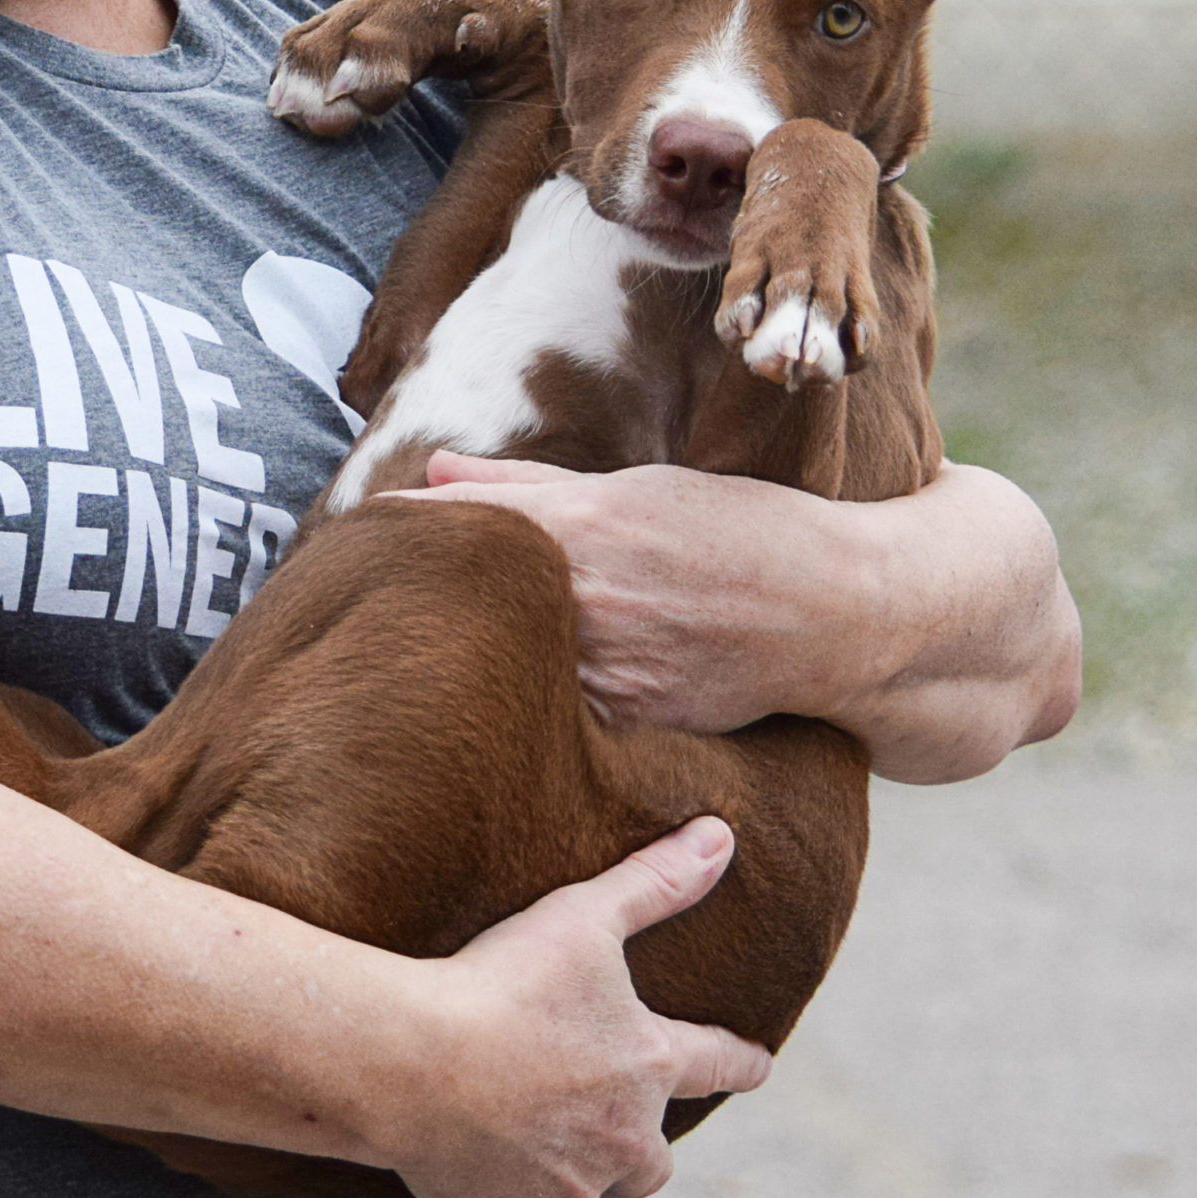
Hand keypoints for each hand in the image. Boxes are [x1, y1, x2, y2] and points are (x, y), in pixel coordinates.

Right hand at [387, 818, 770, 1197]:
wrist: (412, 1065)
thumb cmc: (500, 986)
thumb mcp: (582, 920)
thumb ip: (655, 882)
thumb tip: (724, 835)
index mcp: (647, 1067)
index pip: (717, 1062)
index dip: (740, 1060)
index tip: (758, 1063)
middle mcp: (621, 1143)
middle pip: (652, 1160)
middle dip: (639, 1143)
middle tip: (616, 1126)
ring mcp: (565, 1192)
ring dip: (570, 1178)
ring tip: (535, 1153)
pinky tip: (463, 1187)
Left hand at [389, 451, 1079, 781]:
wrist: (843, 613)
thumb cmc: (739, 532)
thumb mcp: (640, 490)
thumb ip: (532, 489)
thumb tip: (434, 474)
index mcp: (586, 531)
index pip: (460, 529)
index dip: (403, 536)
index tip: (353, 544)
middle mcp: (590, 603)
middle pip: (468, 608)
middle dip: (417, 607)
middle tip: (353, 611)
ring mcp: (612, 670)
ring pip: (504, 669)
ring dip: (458, 663)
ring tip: (408, 664)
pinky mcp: (634, 723)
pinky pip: (555, 717)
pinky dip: (521, 708)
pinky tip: (492, 707)